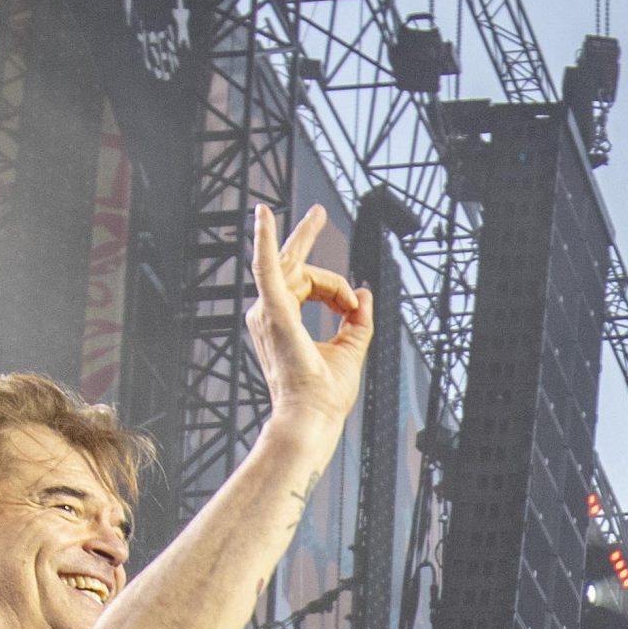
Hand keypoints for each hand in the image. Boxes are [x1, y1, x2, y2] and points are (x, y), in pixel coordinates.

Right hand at [245, 203, 372, 447]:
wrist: (311, 417)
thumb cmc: (324, 394)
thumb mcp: (350, 350)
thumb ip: (357, 320)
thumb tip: (364, 292)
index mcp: (281, 319)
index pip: (307, 284)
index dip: (336, 289)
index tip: (351, 306)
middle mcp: (266, 312)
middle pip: (296, 268)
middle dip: (307, 237)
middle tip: (319, 210)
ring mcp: (266, 311)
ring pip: (298, 270)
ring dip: (330, 282)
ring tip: (344, 302)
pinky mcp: (273, 312)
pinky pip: (265, 268)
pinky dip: (264, 241)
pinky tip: (263, 215)